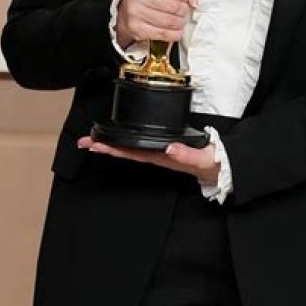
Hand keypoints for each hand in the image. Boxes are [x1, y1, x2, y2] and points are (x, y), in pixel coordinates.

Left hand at [77, 136, 218, 186]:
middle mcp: (157, 156)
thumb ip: (187, 155)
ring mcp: (159, 153)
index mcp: (162, 157)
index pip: (132, 153)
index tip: (96, 144)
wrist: (221, 167)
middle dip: (104, 146)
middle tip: (84, 142)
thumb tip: (169, 147)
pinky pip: (140, 145)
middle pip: (125, 151)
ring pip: (130, 149)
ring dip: (112, 145)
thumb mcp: (201, 159)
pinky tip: (119, 138)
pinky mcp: (164, 148)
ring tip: (94, 140)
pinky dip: (126, 141)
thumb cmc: (212, 163)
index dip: (113, 148)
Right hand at [115, 0, 198, 48]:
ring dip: (179, 22)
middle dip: (183, 10)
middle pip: (172, 6)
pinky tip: (177, 31)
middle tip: (184, 10)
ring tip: (180, 20)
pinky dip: (174, 34)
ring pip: (168, 21)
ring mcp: (134, 13)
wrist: (125, 9)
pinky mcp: (136, 28)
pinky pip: (162, 34)